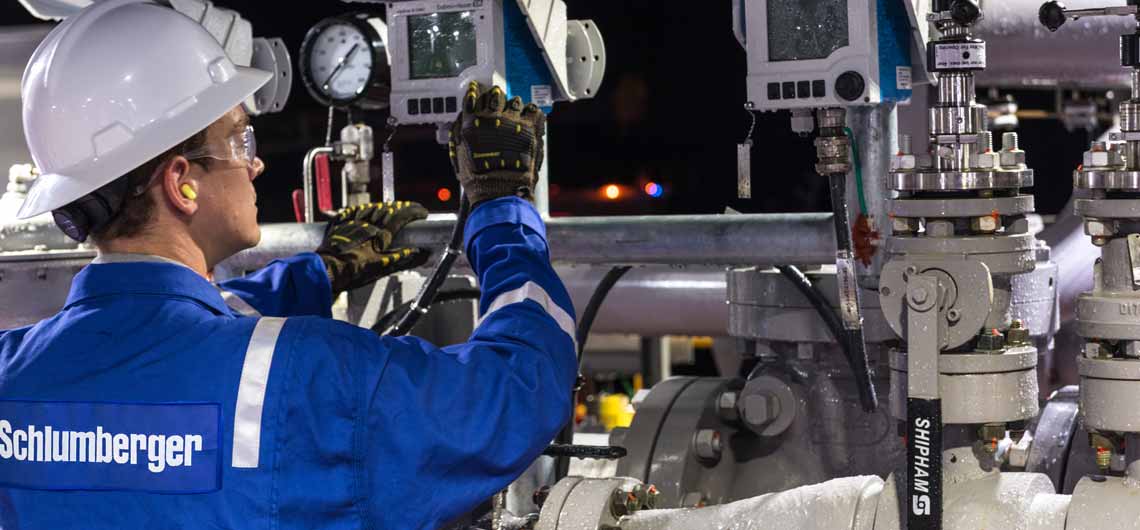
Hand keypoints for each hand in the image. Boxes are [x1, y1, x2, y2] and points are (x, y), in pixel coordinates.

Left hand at [316, 201, 429, 293]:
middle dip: (402, 208)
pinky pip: (353, 211)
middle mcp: (367, 223)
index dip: (414, 212)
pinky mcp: (339, 224)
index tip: (423, 213)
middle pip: (388, 209)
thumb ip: (401, 258)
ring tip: (392, 208)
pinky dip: (363, 209)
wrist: (326, 269)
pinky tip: (365, 209)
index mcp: (379, 233)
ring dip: (384, 206)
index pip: (401, 217)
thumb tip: (420, 253)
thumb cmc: (352, 271)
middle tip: (411, 209)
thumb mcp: (381, 267)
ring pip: (371, 207)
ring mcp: (352, 221)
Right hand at [449, 82, 545, 204]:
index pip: (475, 94)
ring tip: (514, 119)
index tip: (479, 93)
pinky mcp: (531, 129)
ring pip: (516, 101)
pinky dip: (531, 114)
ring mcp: (513, 122)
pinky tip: (527, 122)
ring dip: (514, 108)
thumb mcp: (459, 155)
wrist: (500, 192)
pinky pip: (533, 110)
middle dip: (497, 99)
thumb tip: (464, 116)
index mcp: (472, 122)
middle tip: (498, 107)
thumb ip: (461, 131)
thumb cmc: (478, 179)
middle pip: (496, 94)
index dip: (478, 93)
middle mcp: (492, 117)